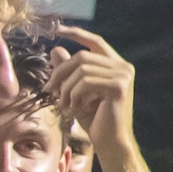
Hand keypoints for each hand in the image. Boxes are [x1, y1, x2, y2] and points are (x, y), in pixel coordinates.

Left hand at [44, 28, 140, 164]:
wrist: (110, 142)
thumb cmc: (94, 119)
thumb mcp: (75, 92)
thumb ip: (68, 71)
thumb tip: (55, 49)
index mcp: (116, 66)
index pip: (95, 42)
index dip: (77, 33)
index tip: (58, 29)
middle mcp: (123, 67)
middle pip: (81, 57)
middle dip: (60, 73)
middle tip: (49, 90)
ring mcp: (123, 76)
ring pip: (81, 70)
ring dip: (66, 89)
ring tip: (65, 105)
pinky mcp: (119, 86)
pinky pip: (86, 82)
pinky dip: (74, 95)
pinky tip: (75, 108)